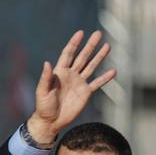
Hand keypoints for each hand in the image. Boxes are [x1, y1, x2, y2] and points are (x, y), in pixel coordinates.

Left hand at [26, 29, 116, 145]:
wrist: (51, 121)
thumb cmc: (43, 106)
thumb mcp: (42, 92)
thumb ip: (45, 78)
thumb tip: (47, 63)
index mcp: (59, 72)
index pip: (68, 54)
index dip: (74, 43)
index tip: (81, 33)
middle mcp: (71, 74)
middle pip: (82, 56)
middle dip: (90, 45)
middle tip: (98, 34)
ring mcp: (79, 83)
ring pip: (91, 66)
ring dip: (99, 57)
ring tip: (107, 46)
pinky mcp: (85, 93)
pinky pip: (97, 83)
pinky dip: (105, 78)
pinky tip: (113, 71)